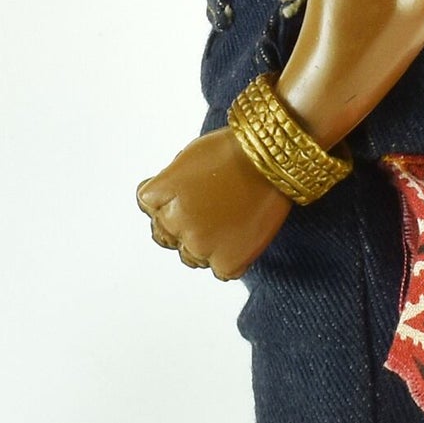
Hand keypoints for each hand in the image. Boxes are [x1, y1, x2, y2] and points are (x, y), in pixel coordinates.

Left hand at [136, 129, 291, 279]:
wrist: (274, 157)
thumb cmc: (236, 151)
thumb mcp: (188, 159)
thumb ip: (171, 186)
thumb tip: (167, 205)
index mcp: (157, 194)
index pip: (149, 208)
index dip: (169, 202)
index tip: (191, 193)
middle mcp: (173, 222)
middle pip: (165, 236)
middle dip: (182, 226)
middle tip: (211, 210)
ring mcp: (199, 245)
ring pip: (192, 257)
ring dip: (205, 245)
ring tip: (229, 221)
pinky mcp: (227, 262)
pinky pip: (221, 271)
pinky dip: (231, 258)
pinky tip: (243, 235)